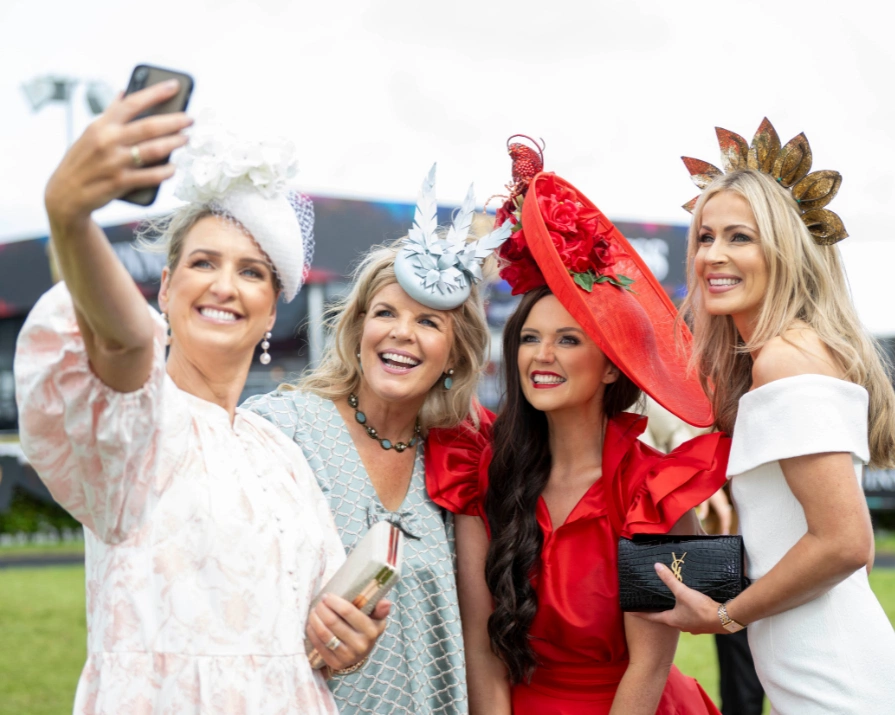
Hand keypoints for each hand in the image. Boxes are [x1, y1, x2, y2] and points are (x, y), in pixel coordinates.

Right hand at [45, 80, 192, 227]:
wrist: (65, 193)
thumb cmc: (82, 161)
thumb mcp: (90, 133)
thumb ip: (110, 115)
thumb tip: (123, 92)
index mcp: (101, 125)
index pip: (132, 103)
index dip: (155, 93)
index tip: (174, 85)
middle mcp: (108, 140)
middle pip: (149, 126)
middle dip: (174, 121)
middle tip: (190, 119)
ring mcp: (114, 162)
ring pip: (153, 150)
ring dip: (174, 143)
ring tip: (186, 139)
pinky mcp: (120, 182)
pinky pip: (150, 176)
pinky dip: (165, 171)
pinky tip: (174, 167)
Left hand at [305, 594, 390, 671]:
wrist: (361, 652)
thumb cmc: (367, 628)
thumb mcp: (376, 618)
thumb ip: (380, 608)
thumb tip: (386, 603)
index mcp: (371, 630)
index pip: (348, 612)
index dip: (334, 602)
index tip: (327, 596)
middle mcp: (360, 645)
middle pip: (333, 622)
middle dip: (322, 609)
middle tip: (318, 603)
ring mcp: (348, 656)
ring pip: (325, 634)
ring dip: (315, 620)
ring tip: (313, 611)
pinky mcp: (336, 663)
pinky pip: (320, 645)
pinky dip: (312, 633)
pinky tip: (311, 624)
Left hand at [631, 563, 723, 634]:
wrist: (725, 619)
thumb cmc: (701, 608)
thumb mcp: (682, 592)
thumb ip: (669, 579)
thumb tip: (656, 567)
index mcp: (672, 620)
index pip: (651, 617)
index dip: (640, 613)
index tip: (630, 612)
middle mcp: (680, 625)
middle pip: (665, 618)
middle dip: (658, 611)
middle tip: (652, 604)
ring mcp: (692, 627)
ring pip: (678, 619)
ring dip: (674, 611)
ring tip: (671, 603)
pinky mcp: (702, 625)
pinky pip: (690, 618)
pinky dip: (686, 612)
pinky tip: (690, 606)